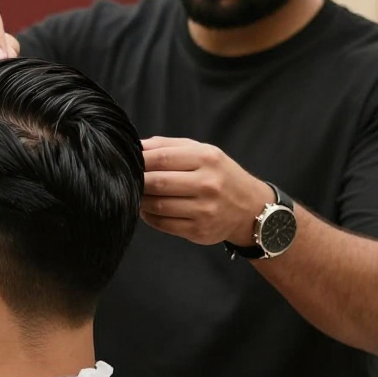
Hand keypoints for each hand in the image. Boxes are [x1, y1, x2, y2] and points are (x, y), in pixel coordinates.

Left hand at [140, 136, 271, 245]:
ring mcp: (204, 210)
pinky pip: (163, 224)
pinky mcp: (199, 231)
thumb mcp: (202, 151)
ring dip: (140, 200)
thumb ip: (168, 146)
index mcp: (207, 158)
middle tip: (128, 179)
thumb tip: (136, 146)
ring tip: (136, 194)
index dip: (139, 160)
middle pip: (157, 182)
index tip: (127, 161)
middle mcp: (208, 184)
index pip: (161, 158)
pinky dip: (149, 216)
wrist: (250, 208)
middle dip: (137, 181)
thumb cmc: (219, 175)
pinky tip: (147, 209)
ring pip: (157, 205)